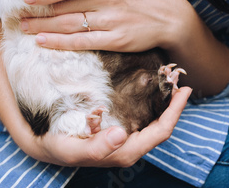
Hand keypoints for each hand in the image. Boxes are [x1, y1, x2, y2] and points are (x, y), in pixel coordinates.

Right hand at [15, 87, 192, 166]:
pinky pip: (140, 112)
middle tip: (178, 77)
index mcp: (126, 151)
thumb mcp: (73, 150)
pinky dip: (148, 98)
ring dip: (162, 99)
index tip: (184, 89)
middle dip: (173, 103)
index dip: (175, 111)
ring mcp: (125, 135)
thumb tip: (121, 135)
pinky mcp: (118, 126)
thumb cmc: (59, 149)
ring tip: (169, 78)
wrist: (44, 144)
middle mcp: (130, 144)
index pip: (160, 131)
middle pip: (161, 124)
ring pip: (152, 118)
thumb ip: (97, 148)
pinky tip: (148, 83)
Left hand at [20, 0, 189, 52]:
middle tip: (20, 13)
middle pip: (66, 6)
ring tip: (26, 28)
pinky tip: (44, 42)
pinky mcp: (115, 40)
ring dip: (45, 27)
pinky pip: (83, 41)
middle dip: (40, 11)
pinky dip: (61, 42)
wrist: (172, 18)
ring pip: (70, 24)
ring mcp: (110, 21)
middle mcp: (107, 1)